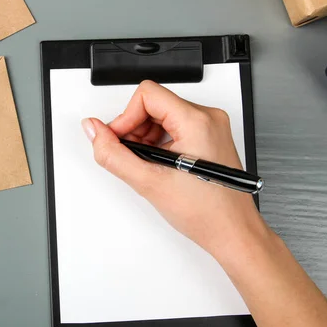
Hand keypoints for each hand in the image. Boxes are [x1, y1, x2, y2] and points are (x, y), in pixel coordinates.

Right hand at [81, 80, 270, 260]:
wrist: (232, 232)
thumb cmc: (206, 211)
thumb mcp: (149, 182)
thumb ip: (113, 154)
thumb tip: (94, 130)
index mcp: (197, 121)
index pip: (147, 95)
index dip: (125, 117)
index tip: (119, 140)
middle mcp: (208, 117)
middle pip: (153, 104)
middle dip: (134, 129)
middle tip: (132, 158)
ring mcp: (210, 126)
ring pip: (162, 115)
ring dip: (145, 138)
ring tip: (147, 166)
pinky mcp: (209, 137)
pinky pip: (174, 127)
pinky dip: (159, 144)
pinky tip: (158, 166)